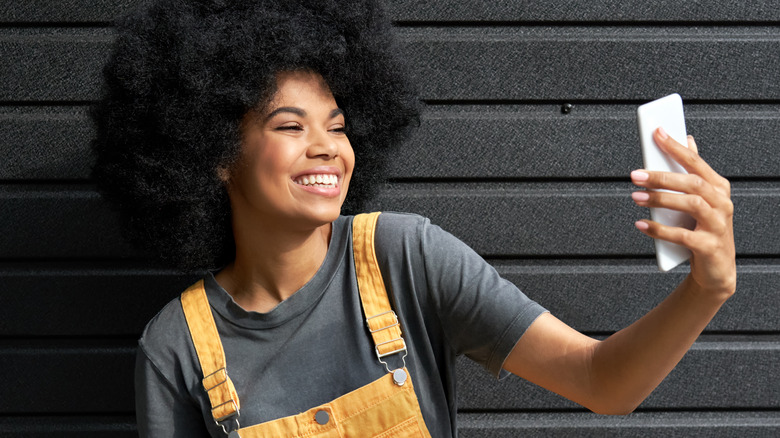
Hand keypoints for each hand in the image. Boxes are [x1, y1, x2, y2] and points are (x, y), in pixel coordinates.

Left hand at [630, 127, 735, 297]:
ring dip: (661, 199)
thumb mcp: (700, 200)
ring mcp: (719, 226)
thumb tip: (687, 140)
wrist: (715, 270)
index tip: (657, 133)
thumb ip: (693, 172)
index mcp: (718, 188)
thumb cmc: (703, 229)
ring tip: (636, 197)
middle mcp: (722, 204)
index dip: (676, 147)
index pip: (696, 162)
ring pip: (691, 204)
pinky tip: (641, 224)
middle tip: (635, 174)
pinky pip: (683, 236)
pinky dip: (660, 230)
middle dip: (662, 177)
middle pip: (692, 183)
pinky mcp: (710, 247)